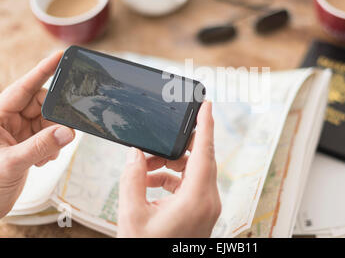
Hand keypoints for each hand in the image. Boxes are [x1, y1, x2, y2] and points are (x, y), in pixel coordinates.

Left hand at [0, 51, 74, 217]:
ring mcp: (18, 131)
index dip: (43, 70)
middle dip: (54, 117)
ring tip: (46, 154)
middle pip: (41, 103)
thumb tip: (67, 132)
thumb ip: (40, 146)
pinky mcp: (27, 143)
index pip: (23, 87)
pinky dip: (52, 146)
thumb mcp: (12, 163)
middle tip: (62, 131)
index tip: (61, 56)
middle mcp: (8, 119)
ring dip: (54, 135)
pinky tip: (43, 160)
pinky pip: (49, 135)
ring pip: (48, 120)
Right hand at [118, 101, 220, 237]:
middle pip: (200, 158)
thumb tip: (134, 154)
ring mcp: (207, 207)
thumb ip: (132, 180)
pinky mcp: (202, 211)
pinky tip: (150, 184)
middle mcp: (209, 200)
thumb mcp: (133, 216)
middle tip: (157, 140)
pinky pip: (190, 185)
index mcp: (197, 198)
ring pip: (194, 171)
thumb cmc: (149, 249)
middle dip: (178, 146)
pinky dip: (172, 180)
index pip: (205, 151)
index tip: (207, 104)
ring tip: (143, 169)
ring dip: (170, 165)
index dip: (206, 125)